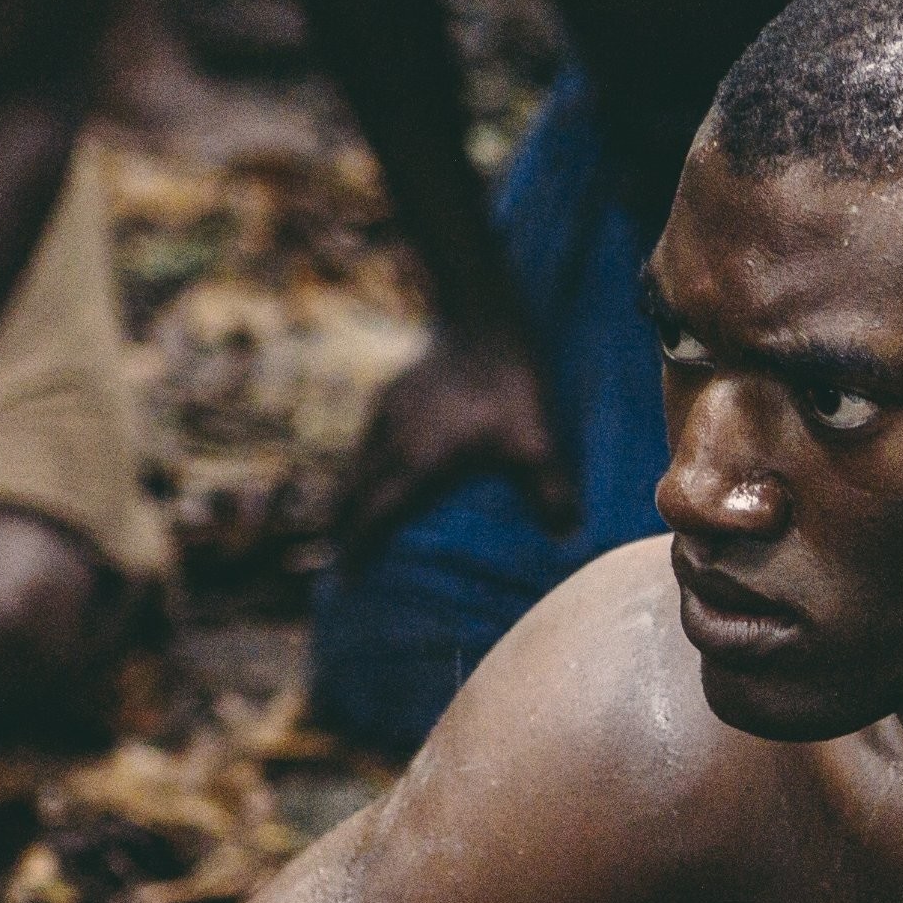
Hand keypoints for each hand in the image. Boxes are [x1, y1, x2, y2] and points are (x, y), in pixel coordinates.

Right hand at [341, 326, 565, 564]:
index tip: (346, 581)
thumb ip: (550, 492)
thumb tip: (567, 537)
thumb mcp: (537, 443)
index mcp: (420, 465)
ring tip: (340, 529)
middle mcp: (393, 445)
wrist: (483, 321)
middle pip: (354, 498)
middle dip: (342, 533)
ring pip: (355, 469)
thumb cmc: (512, 388)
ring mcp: (387, 418)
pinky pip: (366, 443)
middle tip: (334, 569)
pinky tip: (369, 475)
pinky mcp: (389, 396)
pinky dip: (361, 468)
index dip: (359, 551)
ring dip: (347, 501)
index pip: (377, 518)